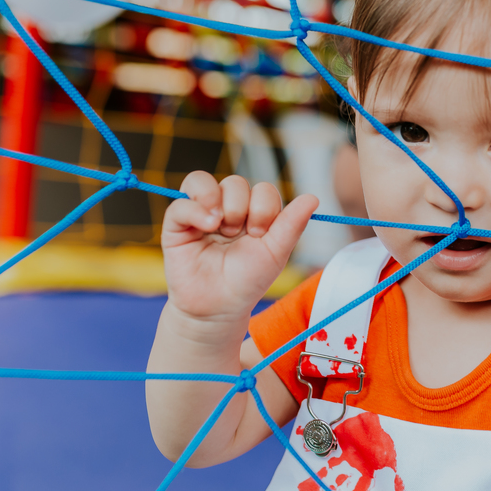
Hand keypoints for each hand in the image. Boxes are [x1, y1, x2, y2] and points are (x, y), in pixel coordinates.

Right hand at [162, 172, 317, 321]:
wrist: (219, 308)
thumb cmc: (248, 281)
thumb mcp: (276, 252)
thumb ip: (292, 224)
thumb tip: (313, 197)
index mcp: (252, 213)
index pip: (261, 189)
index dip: (265, 207)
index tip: (261, 234)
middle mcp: (226, 209)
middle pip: (235, 182)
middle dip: (243, 208)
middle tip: (241, 235)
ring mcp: (200, 214)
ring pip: (205, 182)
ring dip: (221, 204)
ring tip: (222, 229)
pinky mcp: (176, 224)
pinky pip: (181, 202)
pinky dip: (195, 209)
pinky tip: (208, 226)